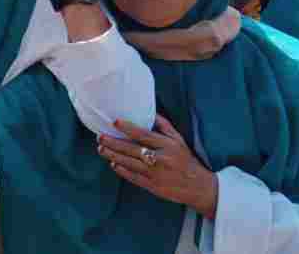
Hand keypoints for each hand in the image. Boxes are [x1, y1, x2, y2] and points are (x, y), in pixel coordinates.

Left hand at [97, 116, 218, 219]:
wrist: (198, 187)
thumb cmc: (186, 159)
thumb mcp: (179, 140)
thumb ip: (164, 126)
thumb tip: (150, 111)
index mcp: (168, 146)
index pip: (144, 135)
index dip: (128, 128)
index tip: (115, 121)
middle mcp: (161, 159)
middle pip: (132, 150)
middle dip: (114, 143)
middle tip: (100, 136)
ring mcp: (156, 174)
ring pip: (130, 163)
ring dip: (113, 156)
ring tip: (101, 149)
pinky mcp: (153, 186)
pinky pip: (133, 177)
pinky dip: (122, 170)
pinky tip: (113, 164)